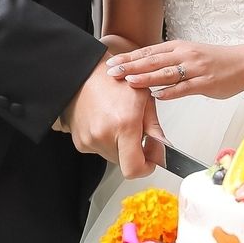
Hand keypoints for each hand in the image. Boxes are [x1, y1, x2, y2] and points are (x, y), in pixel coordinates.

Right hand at [62, 59, 161, 177]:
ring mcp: (89, 141)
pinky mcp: (80, 142)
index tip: (151, 157)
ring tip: (118, 122)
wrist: (82, 74)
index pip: (135, 168)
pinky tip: (106, 122)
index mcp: (124, 124)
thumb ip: (154, 126)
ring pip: (113, 157)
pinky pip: (100, 150)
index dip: (146, 167)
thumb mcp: (142, 97)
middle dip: (135, 153)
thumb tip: (163, 147)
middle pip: (126, 163)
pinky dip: (106, 141)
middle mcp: (104, 136)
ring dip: (120, 146)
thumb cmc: (112, 80)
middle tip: (136, 132)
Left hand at [105, 40, 243, 101]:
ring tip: (129, 81)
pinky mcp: (205, 82)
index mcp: (179, 47)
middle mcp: (185, 55)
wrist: (243, 63)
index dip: (130, 57)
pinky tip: (157, 96)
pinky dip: (170, 92)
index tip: (112, 62)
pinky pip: (184, 88)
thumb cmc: (216, 61)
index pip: (149, 51)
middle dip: (131, 66)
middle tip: (112, 71)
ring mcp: (195, 69)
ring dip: (146, 77)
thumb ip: (170, 60)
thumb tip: (147, 67)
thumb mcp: (190, 54)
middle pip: (153, 60)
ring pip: (166, 73)